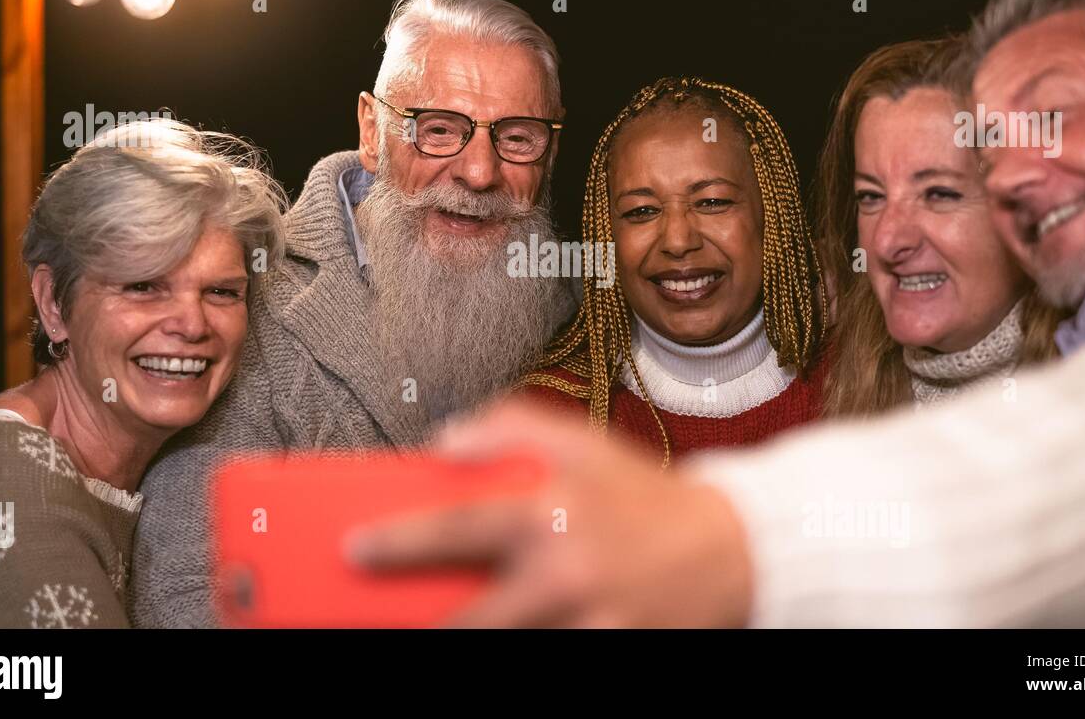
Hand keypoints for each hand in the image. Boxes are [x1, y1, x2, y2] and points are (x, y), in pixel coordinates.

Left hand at [348, 399, 754, 626]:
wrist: (729, 549)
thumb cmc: (646, 497)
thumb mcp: (583, 441)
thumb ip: (509, 426)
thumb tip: (443, 441)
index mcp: (554, 511)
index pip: (458, 528)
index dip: (398, 540)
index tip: (355, 547)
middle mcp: (568, 574)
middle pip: (472, 619)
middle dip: (423, 627)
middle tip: (385, 617)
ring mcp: (591, 624)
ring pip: (508, 647)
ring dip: (473, 637)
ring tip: (442, 624)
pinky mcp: (612, 653)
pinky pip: (550, 658)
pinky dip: (527, 646)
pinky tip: (520, 629)